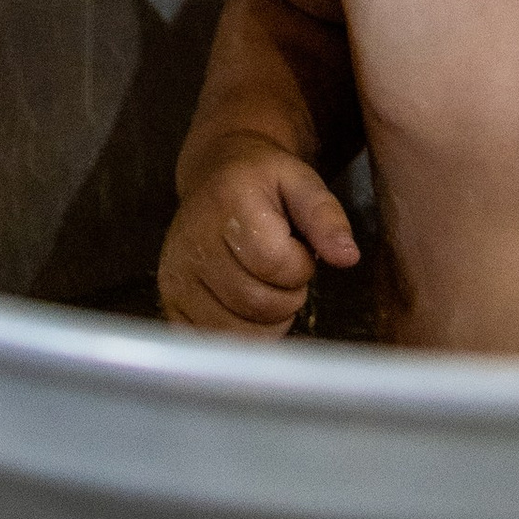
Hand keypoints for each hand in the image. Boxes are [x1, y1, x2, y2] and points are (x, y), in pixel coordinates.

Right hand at [157, 142, 359, 334]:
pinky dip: (242, 335)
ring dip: (266, 319)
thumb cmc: (263, 182)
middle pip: (257, 303)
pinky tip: (245, 305)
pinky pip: (215, 342)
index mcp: (227, 203)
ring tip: (264, 283)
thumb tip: (348, 257)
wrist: (216, 175)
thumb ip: (326, 216)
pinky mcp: (170, 304)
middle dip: (286, 294)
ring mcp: (177, 277)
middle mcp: (192, 242)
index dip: (300, 265)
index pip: (276, 264)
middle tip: (283, 269)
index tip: (297, 247)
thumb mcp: (302, 181)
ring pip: (238, 332)